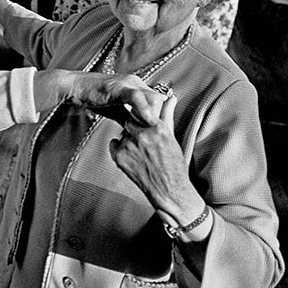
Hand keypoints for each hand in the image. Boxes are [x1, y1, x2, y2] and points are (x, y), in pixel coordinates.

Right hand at [69, 72, 164, 125]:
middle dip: (159, 118)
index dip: (159, 117)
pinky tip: (144, 120)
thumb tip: (137, 132)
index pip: (157, 101)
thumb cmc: (93, 97)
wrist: (76, 87)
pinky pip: (137, 97)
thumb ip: (127, 118)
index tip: (157, 132)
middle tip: (152, 133)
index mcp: (136, 87)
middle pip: (159, 100)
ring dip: (153, 115)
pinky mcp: (119, 87)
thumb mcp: (115, 110)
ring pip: (153, 98)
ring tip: (148, 130)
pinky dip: (143, 109)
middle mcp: (136, 82)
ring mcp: (129, 83)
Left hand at [109, 96, 199, 217]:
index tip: (140, 118)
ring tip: (140, 153)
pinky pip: (114, 145)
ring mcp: (129, 146)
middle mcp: (142, 134)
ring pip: (122, 133)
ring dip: (127, 139)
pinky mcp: (119, 157)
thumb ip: (167, 114)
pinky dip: (119, 149)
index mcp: (156, 127)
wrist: (169, 190)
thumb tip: (171, 97)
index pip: (140, 110)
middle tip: (142, 140)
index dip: (139, 114)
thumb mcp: (172, 137)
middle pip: (129, 121)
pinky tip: (132, 158)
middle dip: (133, 128)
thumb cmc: (174, 165)